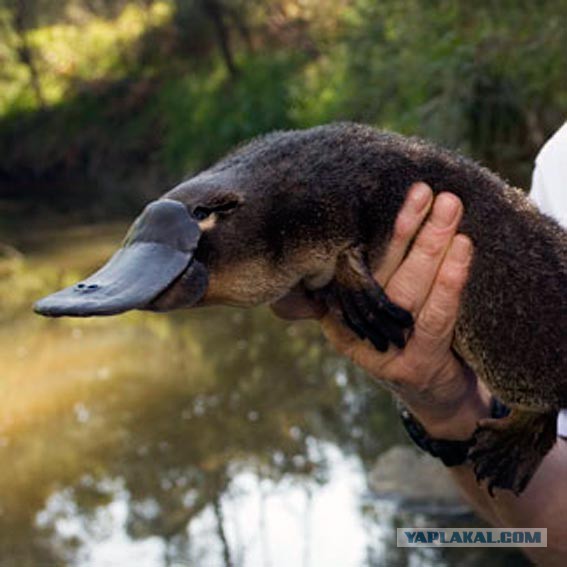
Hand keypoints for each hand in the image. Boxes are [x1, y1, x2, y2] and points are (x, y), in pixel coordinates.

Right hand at [322, 183, 490, 438]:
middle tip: (426, 190)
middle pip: (382, 270)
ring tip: (449, 207)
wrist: (433, 398)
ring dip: (430, 244)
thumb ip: (364, 278)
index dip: (379, 230)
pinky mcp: (417, 364)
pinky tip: (462, 249)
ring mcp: (385, 348)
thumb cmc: (408, 338)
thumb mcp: (378, 309)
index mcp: (343, 309)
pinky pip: (435, 317)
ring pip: (409, 287)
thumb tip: (362, 227)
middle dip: (406, 227)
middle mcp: (357, 327)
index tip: (393, 195)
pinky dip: (449, 283)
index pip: (356, 262)